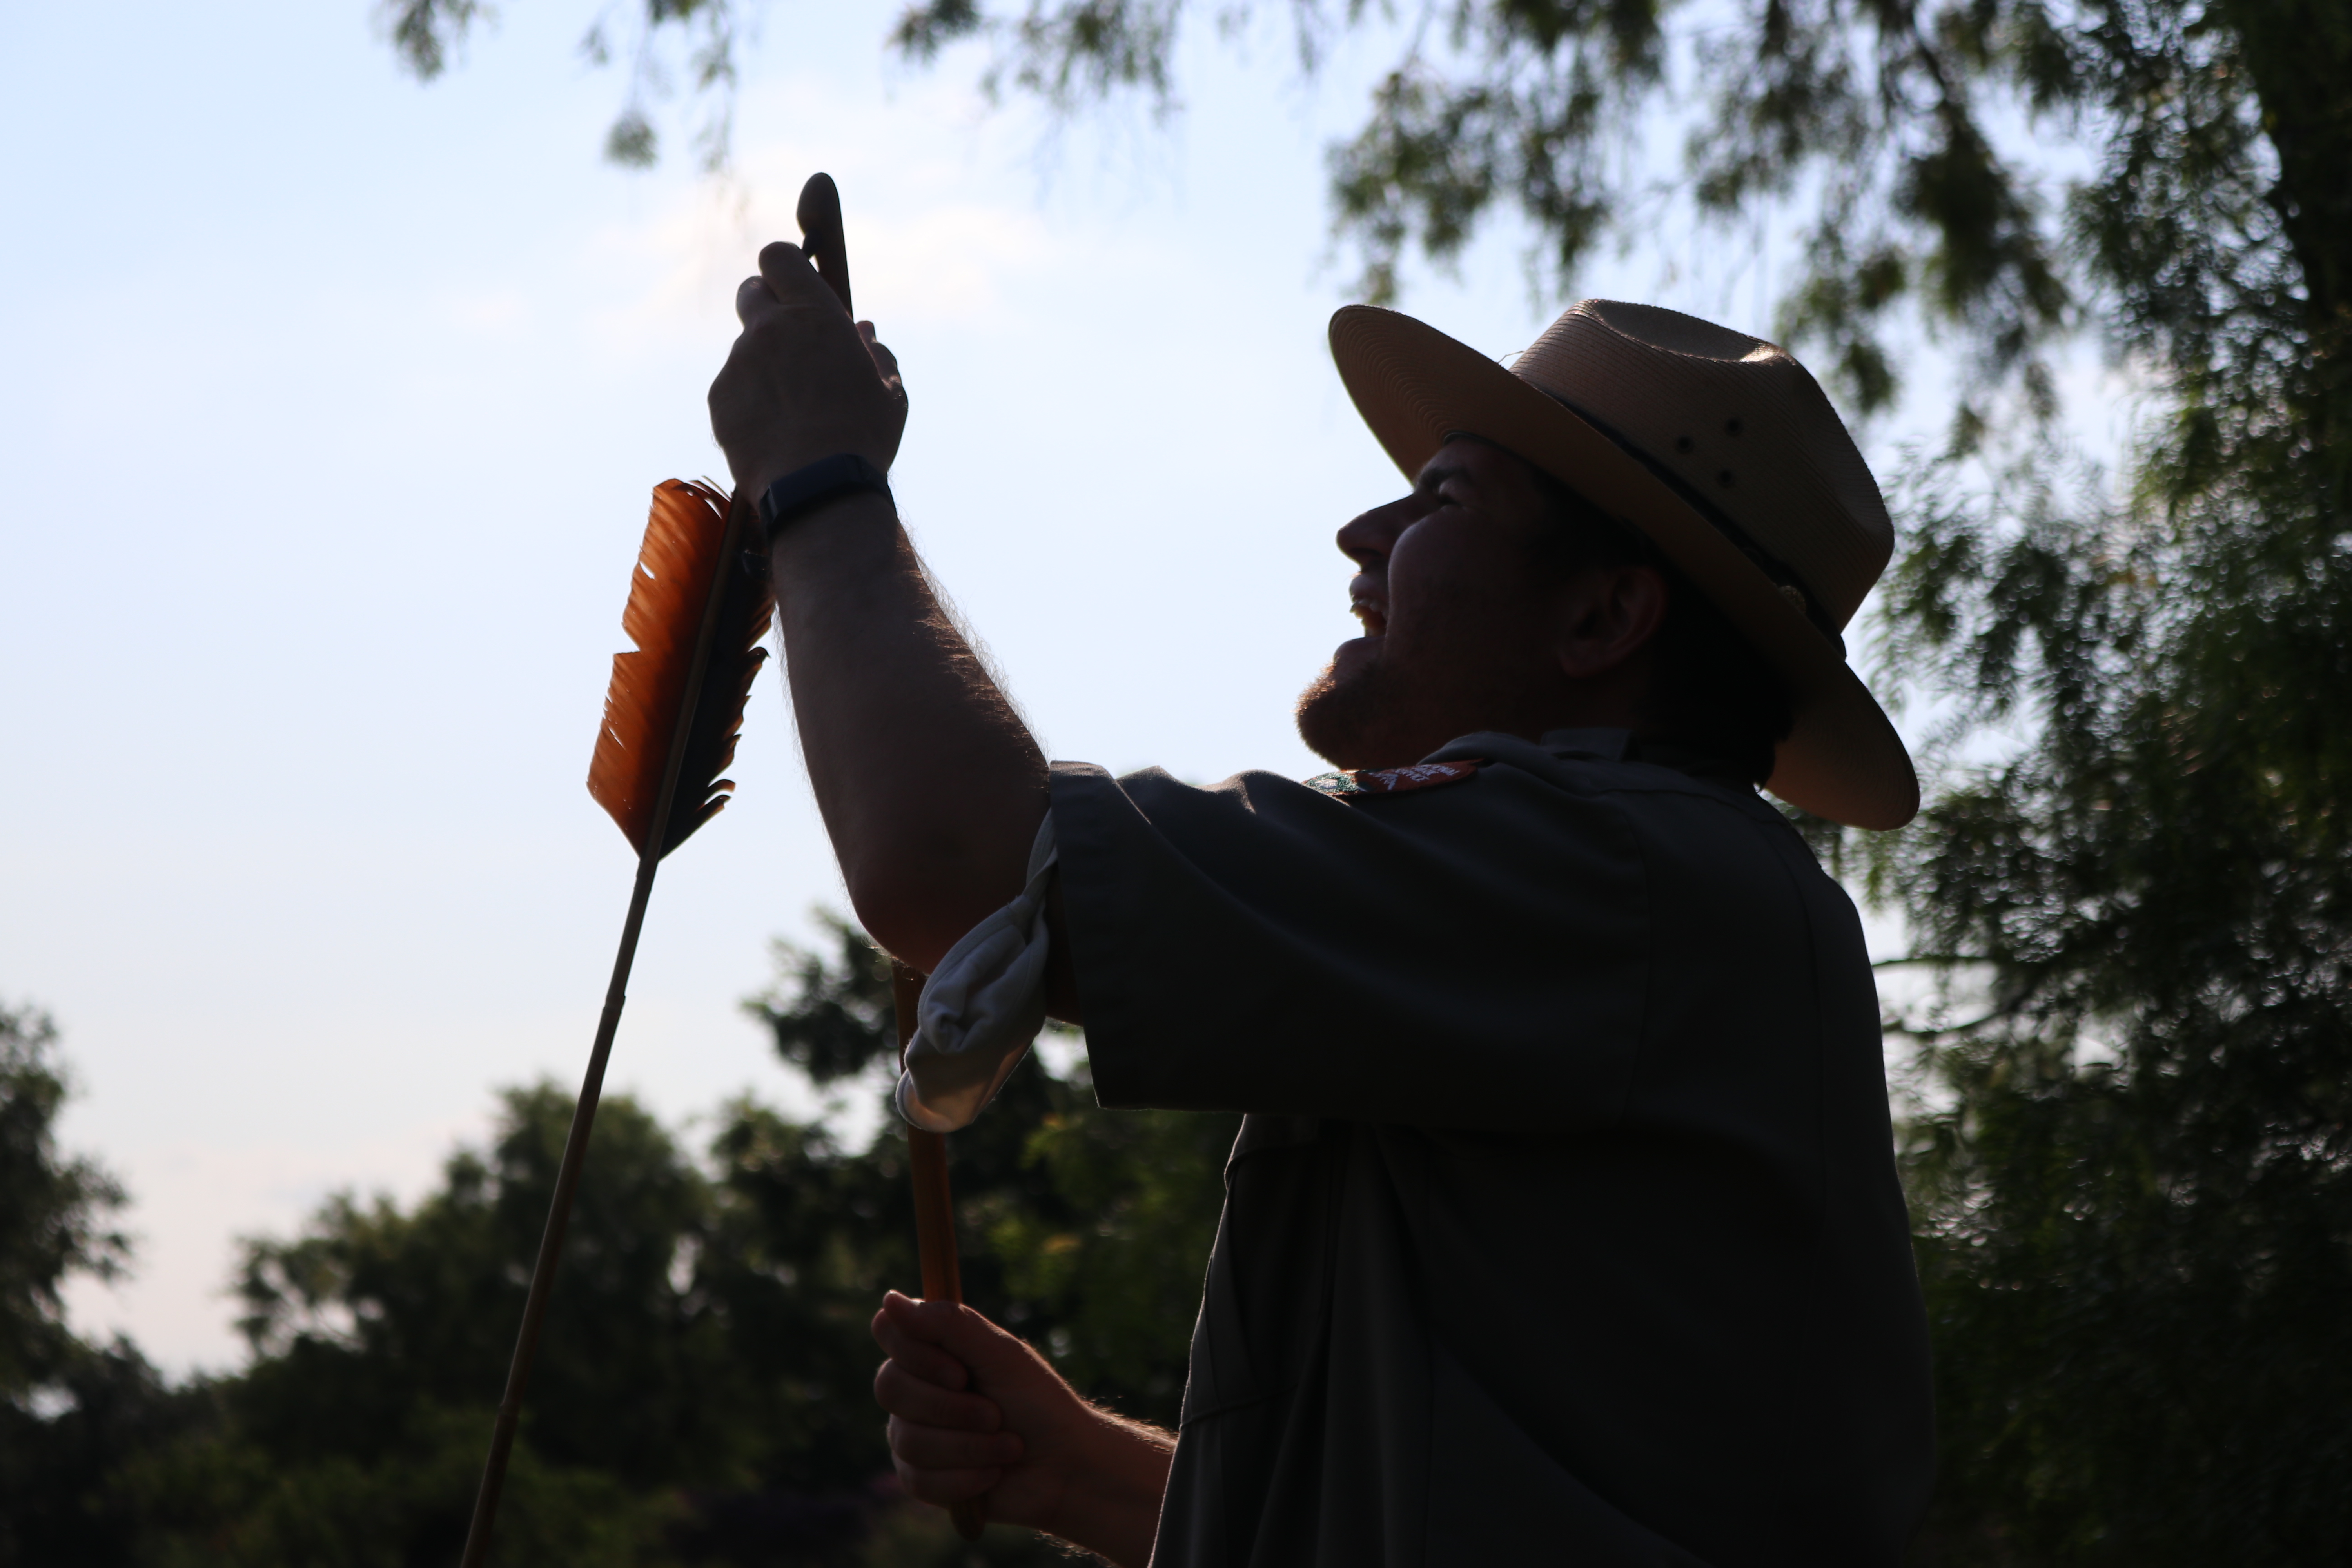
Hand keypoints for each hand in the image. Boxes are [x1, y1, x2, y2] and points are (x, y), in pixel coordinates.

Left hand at [707, 241, 907, 500]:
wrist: (818, 488)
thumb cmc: (862, 438)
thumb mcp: (888, 392)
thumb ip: (874, 352)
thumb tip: (863, 331)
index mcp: (814, 315)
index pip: (778, 257)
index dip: (784, 267)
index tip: (793, 284)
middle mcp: (769, 329)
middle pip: (749, 291)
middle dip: (766, 306)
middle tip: (789, 339)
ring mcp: (738, 363)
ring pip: (745, 348)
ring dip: (763, 364)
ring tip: (792, 409)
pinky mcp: (718, 398)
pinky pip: (732, 387)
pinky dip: (748, 400)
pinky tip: (773, 430)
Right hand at [871, 1292, 1172, 1565]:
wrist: (1065, 1466)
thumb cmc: (1038, 1403)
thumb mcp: (1001, 1354)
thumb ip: (948, 1324)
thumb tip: (889, 1299)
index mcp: (933, 1348)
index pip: (887, 1330)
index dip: (916, 1353)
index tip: (960, 1372)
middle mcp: (915, 1387)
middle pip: (889, 1387)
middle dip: (950, 1407)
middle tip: (995, 1414)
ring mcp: (912, 1432)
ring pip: (907, 1439)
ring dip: (969, 1445)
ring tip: (1008, 1446)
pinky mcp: (920, 1477)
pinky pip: (917, 1478)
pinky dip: (965, 1478)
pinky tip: (993, 1474)